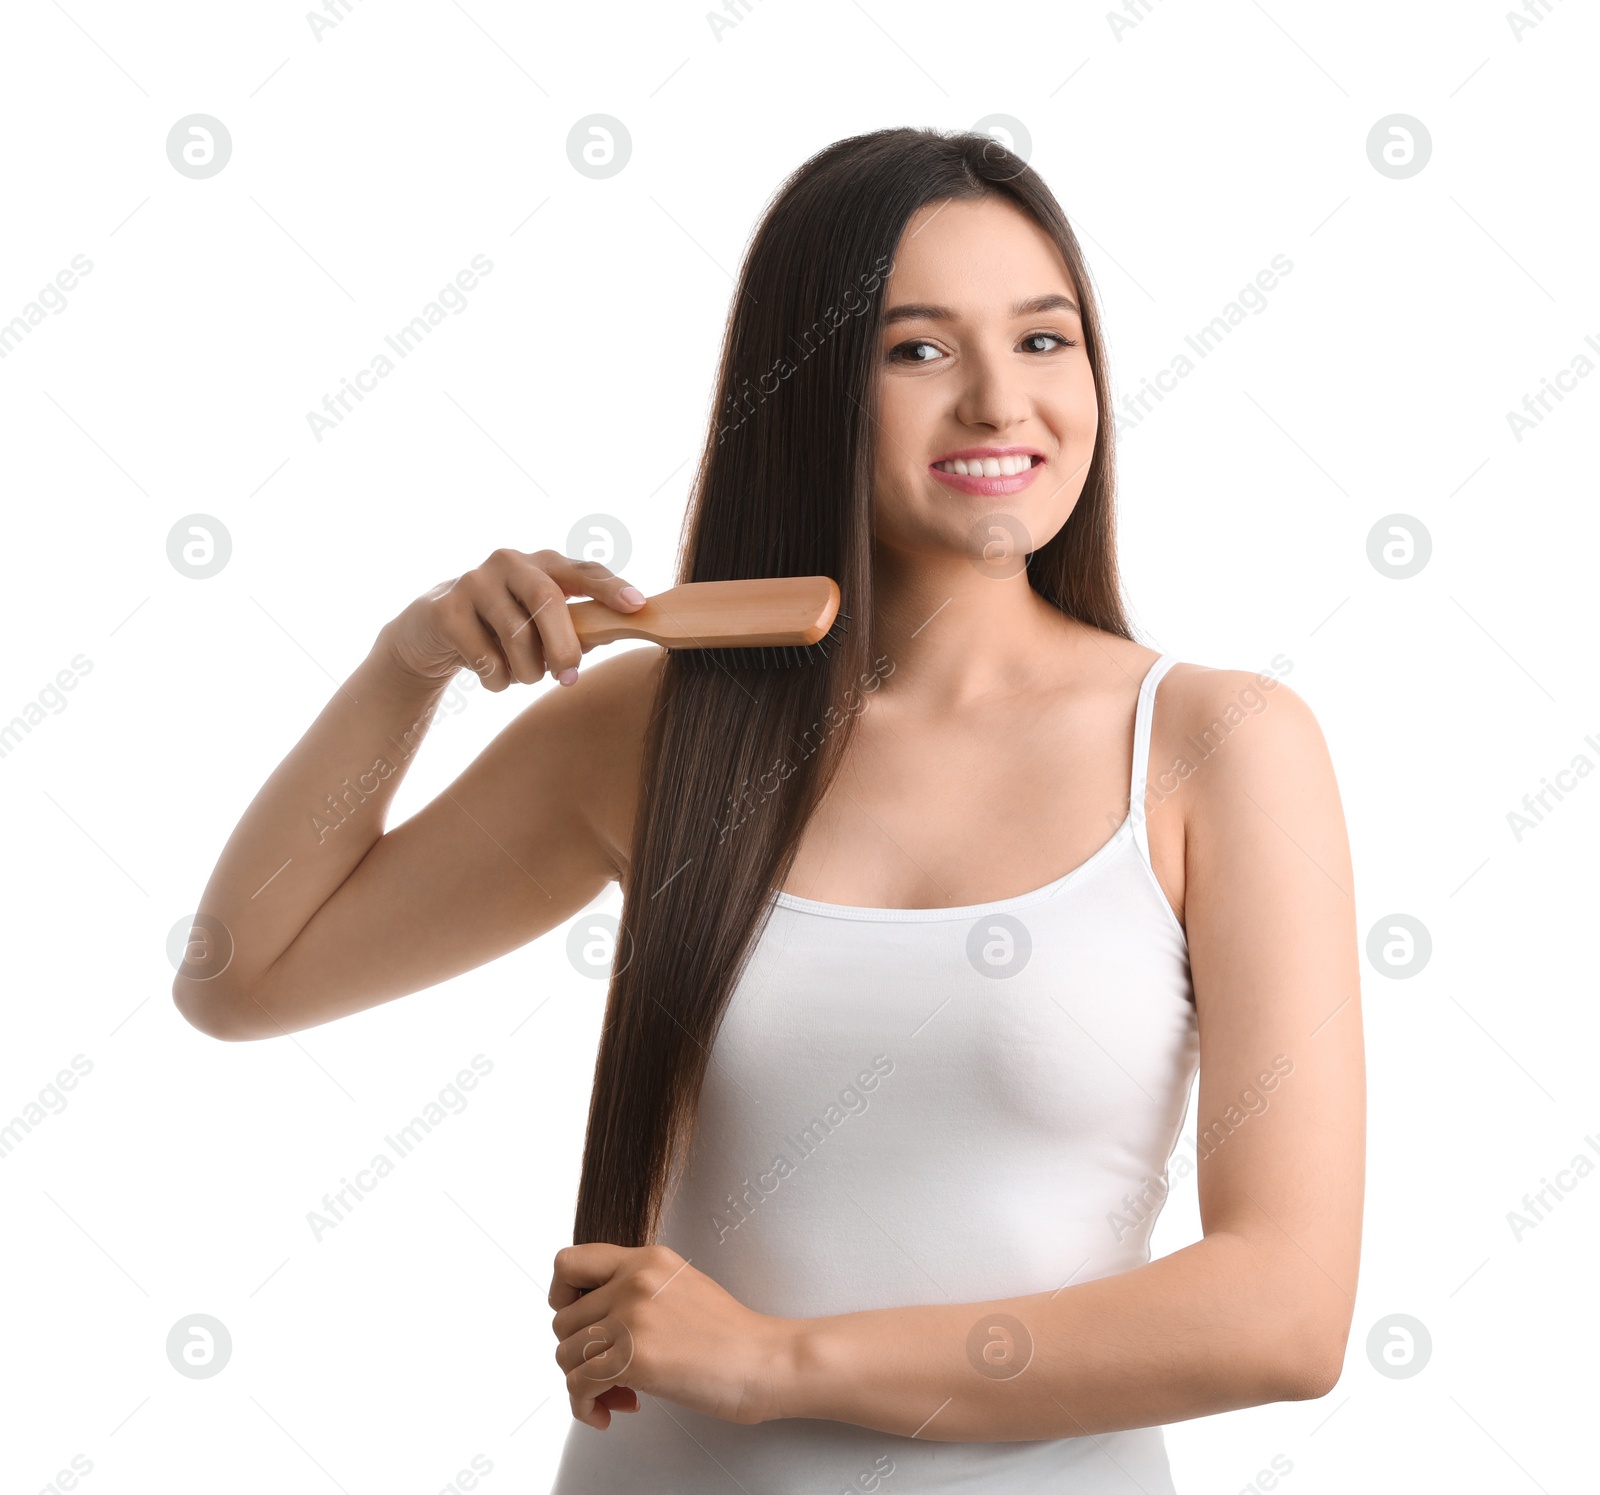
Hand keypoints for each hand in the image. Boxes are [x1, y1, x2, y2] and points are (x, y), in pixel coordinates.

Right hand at [377, 548, 646, 690]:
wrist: (432, 633)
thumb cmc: (502, 630)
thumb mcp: (541, 626)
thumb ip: (578, 627)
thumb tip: (617, 632)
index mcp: (543, 564)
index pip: (584, 571)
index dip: (611, 588)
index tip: (636, 606)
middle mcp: (510, 562)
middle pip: (548, 601)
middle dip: (563, 646)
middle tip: (569, 676)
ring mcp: (474, 581)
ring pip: (516, 636)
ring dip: (526, 671)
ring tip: (523, 677)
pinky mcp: (445, 609)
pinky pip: (485, 658)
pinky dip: (496, 680)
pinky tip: (492, 676)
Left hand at [549, 1243, 799, 1430]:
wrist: (764, 1360)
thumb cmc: (729, 1334)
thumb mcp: (678, 1286)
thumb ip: (636, 1289)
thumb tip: (593, 1320)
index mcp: (645, 1259)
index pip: (568, 1263)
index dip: (562, 1297)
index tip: (581, 1323)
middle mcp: (633, 1280)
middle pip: (562, 1320)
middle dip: (578, 1354)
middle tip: (606, 1373)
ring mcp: (632, 1317)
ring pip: (565, 1355)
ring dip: (583, 1384)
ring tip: (616, 1395)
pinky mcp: (633, 1357)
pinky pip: (577, 1387)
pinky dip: (584, 1408)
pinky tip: (609, 1412)